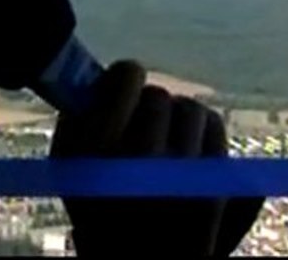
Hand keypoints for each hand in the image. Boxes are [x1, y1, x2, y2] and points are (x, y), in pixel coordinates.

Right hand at [51, 60, 262, 255]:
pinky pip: (216, 131)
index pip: (128, 77)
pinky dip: (203, 134)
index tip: (126, 80)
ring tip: (167, 140)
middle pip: (160, 96)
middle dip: (151, 107)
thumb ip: (77, 118)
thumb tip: (103, 74)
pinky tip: (188, 154)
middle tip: (143, 124)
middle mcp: (145, 160)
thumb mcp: (70, 170)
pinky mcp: (217, 189)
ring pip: (192, 109)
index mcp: (100, 149)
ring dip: (179, 118)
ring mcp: (186, 176)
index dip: (126, 75)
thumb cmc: (99, 212)